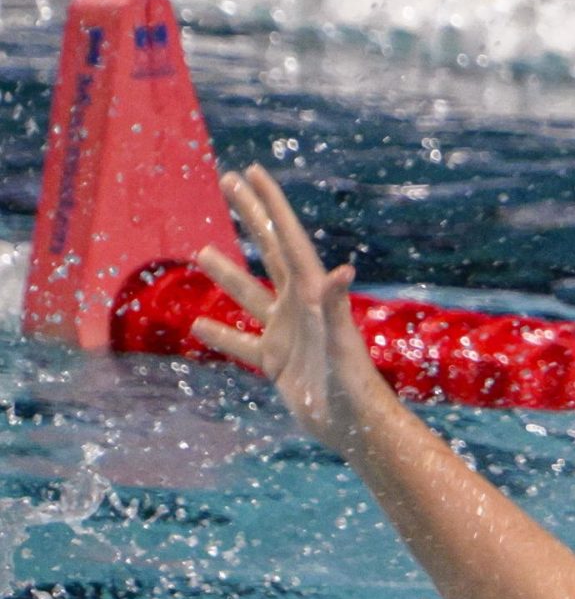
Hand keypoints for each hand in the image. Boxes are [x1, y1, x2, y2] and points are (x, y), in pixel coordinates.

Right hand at [190, 167, 395, 455]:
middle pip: (268, 251)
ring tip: (201, 251)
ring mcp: (286, 333)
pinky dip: (220, 335)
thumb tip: (342, 269)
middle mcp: (299, 307)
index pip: (287, 238)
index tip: (252, 172)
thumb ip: (337, 305)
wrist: (354, 426)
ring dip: (226, 274)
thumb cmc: (352, 385)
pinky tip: (196, 325)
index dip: (270, 203)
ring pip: (249, 296)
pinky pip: (241, 344)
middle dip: (251, 215)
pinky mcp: (277, 362)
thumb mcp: (341, 342)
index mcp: (312, 293)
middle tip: (228, 180)